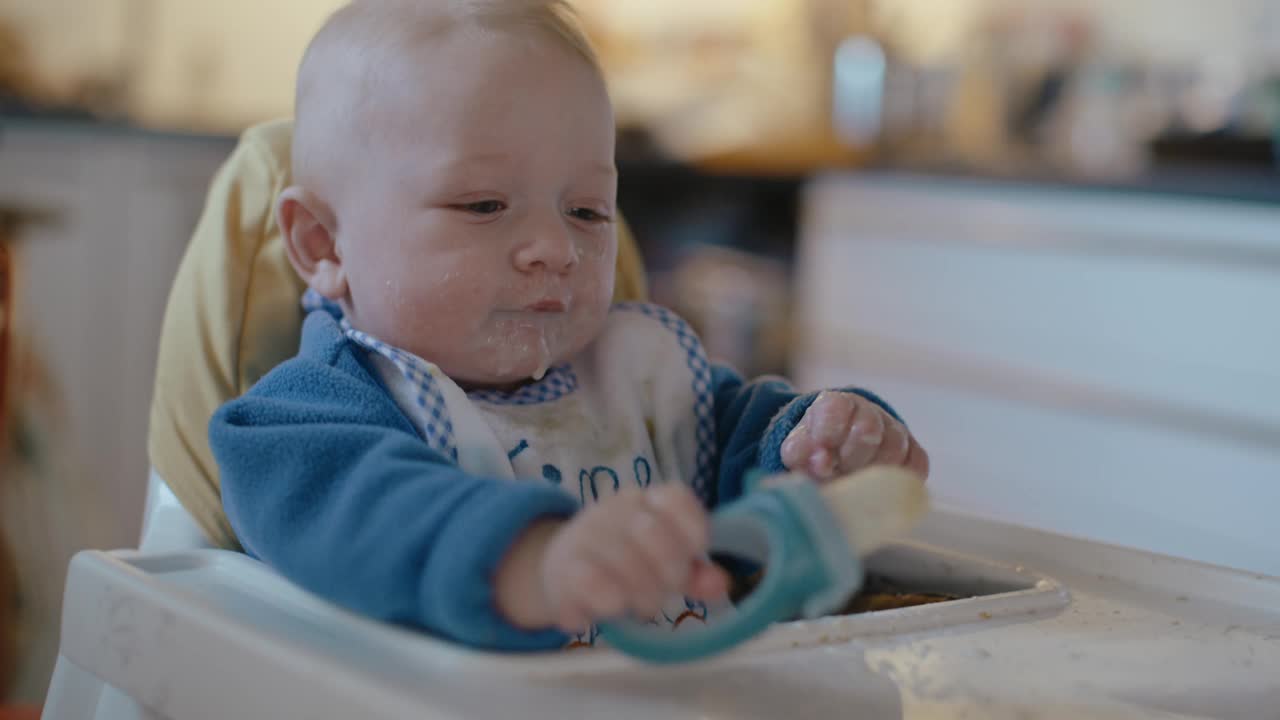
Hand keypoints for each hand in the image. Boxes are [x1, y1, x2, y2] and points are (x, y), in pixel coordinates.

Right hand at [496, 485, 727, 633]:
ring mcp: (586, 534)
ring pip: (625, 561)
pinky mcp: (563, 568)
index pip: (675, 497)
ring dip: (641, 595)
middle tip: (665, 591)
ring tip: (638, 606)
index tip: (693, 556)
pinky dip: (610, 600)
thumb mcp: (664, 566)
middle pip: (652, 531)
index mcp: (646, 501)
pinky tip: (612, 608)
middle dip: (669, 571)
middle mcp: (615, 509)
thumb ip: (696, 574)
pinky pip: (592, 581)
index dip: (692, 530)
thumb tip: (720, 584)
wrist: (562, 571)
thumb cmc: (625, 566)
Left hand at [780, 392, 928, 481]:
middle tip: (838, 472)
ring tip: (855, 483)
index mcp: (835, 404)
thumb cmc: (814, 453)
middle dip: (849, 457)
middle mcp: (868, 412)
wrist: (838, 458)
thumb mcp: (797, 450)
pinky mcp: (913, 452)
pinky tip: (879, 488)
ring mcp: (894, 431)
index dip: (828, 434)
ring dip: (872, 471)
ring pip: (894, 447)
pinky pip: (916, 464)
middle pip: (868, 428)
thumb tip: (821, 462)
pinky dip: (898, 478)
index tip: (821, 456)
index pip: (836, 409)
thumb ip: (800, 453)